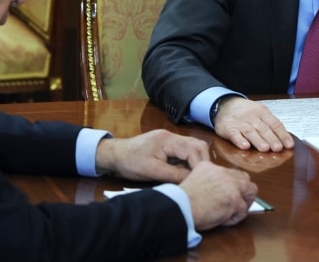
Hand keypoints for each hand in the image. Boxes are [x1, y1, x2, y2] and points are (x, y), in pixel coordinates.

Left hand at [95, 129, 209, 182]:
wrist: (115, 155)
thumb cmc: (130, 162)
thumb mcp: (152, 171)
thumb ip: (174, 175)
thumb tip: (193, 181)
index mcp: (168, 140)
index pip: (194, 149)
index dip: (200, 165)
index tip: (202, 179)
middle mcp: (172, 137)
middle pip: (198, 145)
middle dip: (203, 162)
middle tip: (204, 179)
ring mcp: (170, 140)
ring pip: (193, 148)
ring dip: (197, 161)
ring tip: (197, 177)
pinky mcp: (168, 146)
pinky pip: (185, 152)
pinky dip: (189, 162)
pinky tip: (187, 174)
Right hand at [179, 161, 256, 229]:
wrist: (181, 207)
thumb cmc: (182, 200)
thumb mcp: (193, 180)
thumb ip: (207, 181)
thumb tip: (216, 192)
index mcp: (209, 166)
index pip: (228, 172)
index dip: (229, 185)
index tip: (225, 194)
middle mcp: (222, 172)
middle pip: (244, 178)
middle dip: (242, 190)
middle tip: (236, 202)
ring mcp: (231, 185)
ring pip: (251, 190)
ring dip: (245, 201)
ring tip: (234, 211)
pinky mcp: (235, 199)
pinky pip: (244, 210)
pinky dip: (236, 217)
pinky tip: (225, 219)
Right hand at [214, 97, 294, 151]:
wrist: (224, 105)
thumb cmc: (246, 113)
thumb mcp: (260, 113)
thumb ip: (270, 125)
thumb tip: (285, 141)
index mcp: (262, 112)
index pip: (275, 124)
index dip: (282, 135)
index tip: (289, 145)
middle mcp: (252, 117)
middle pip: (264, 128)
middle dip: (272, 139)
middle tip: (278, 148)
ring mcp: (240, 123)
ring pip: (250, 132)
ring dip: (258, 140)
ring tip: (265, 149)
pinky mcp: (228, 128)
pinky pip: (234, 134)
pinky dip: (239, 140)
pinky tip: (244, 146)